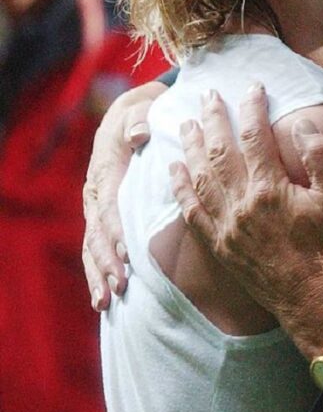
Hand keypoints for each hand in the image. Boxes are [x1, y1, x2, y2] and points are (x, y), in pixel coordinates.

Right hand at [82, 80, 165, 310]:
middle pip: (97, 234)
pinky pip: (97, 249)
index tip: (126, 253)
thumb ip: (139, 119)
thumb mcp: (139, 109)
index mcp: (105, 171)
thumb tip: (139, 134)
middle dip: (106, 262)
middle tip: (119, 286)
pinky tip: (104, 298)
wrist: (132, 115)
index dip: (116, 230)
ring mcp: (97, 208)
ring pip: (92, 247)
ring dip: (99, 275)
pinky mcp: (103, 218)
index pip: (110, 206)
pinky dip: (99, 273)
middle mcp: (96, 194)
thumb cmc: (140, 114)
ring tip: (106, 302)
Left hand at [170, 84, 322, 357]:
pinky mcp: (219, 245)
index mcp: (270, 188)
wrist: (316, 301)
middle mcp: (241, 204)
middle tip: (207, 94)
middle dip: (213, 118)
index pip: (255, 136)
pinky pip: (191, 211)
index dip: (253, 107)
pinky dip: (180, 187)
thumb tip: (303, 125)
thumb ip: (322, 159)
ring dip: (192, 146)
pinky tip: (174, 169)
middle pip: (220, 150)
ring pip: (200, 177)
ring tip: (186, 122)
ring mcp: (226, 226)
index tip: (253, 86)